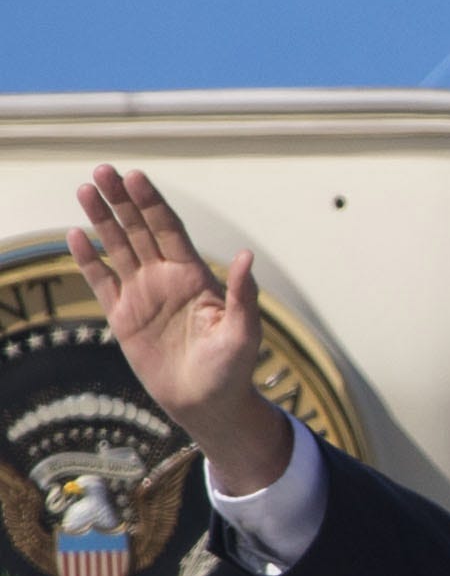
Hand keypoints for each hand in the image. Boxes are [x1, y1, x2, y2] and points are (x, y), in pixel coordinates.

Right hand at [69, 166, 289, 493]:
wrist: (209, 405)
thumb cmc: (234, 370)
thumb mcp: (244, 332)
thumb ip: (244, 295)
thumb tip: (249, 257)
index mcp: (195, 276)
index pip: (169, 230)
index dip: (152, 203)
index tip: (136, 177)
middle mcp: (167, 279)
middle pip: (139, 229)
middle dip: (122, 200)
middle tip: (102, 170)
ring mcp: (143, 295)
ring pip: (118, 248)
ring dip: (102, 219)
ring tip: (85, 189)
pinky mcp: (124, 317)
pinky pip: (102, 281)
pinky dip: (88, 260)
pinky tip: (74, 235)